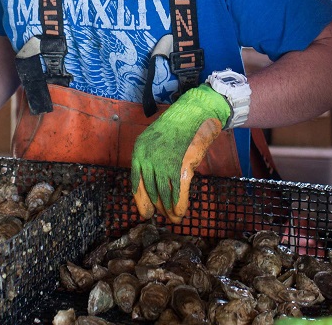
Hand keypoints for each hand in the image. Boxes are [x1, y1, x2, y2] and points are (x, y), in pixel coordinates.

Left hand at [131, 84, 230, 222]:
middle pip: (150, 190)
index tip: (145, 210)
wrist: (195, 113)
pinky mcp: (179, 167)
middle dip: (156, 205)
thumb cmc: (178, 126)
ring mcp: (163, 163)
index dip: (141, 198)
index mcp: (139, 150)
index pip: (136, 181)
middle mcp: (148, 158)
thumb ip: (151, 159)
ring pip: (163, 193)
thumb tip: (152, 183)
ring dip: (168, 208)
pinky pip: (177, 192)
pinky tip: (180, 212)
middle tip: (160, 215)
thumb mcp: (156, 140)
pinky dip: (179, 205)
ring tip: (172, 217)